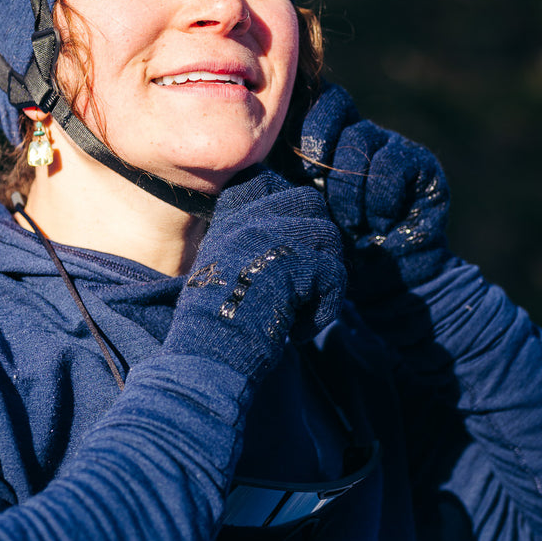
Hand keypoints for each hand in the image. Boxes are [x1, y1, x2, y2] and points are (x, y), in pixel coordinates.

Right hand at [162, 169, 345, 384]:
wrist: (207, 354)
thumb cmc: (212, 326)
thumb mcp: (220, 272)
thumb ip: (250, 249)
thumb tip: (298, 250)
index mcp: (230, 220)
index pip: (272, 186)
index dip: (292, 213)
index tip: (291, 253)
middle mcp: (251, 220)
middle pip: (308, 202)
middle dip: (318, 241)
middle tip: (308, 280)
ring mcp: (273, 237)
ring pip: (328, 237)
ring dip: (324, 279)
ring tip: (301, 311)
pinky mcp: (296, 263)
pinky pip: (334, 275)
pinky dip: (325, 309)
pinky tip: (300, 332)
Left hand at [297, 82, 451, 295]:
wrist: (384, 287)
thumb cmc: (329, 253)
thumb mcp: (295, 214)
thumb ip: (276, 182)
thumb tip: (248, 161)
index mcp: (324, 139)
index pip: (311, 100)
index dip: (301, 120)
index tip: (293, 163)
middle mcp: (357, 135)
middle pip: (335, 105)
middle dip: (318, 141)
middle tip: (313, 183)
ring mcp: (390, 147)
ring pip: (361, 139)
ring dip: (347, 186)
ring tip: (349, 224)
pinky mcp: (421, 166)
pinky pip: (392, 164)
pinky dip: (379, 198)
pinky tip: (379, 225)